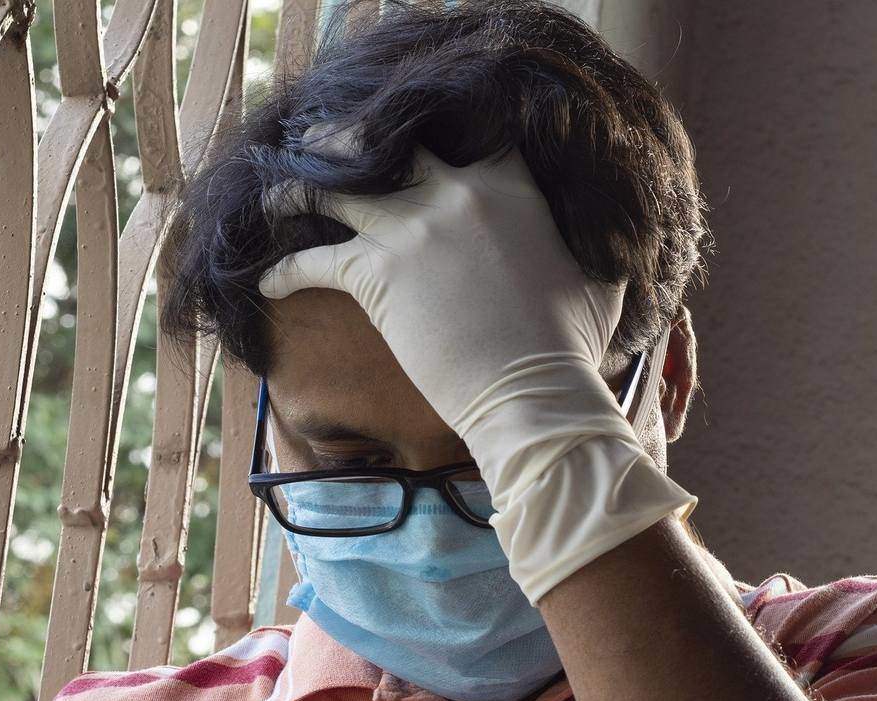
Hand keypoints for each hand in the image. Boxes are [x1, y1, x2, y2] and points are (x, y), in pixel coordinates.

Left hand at [259, 133, 695, 601]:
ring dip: (299, 192)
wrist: (534, 394)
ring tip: (277, 197)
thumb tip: (612, 233)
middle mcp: (457, 192)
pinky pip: (312, 261)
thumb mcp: (599, 274)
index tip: (414, 140)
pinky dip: (283, 272)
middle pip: (390, 145)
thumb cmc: (572, 345)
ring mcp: (412, 229)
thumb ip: (587, 236)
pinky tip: (264, 283)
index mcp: (512, 184)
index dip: (436, 131)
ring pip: (335, 190)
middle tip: (332, 149)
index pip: (467, 130)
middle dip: (356, 143)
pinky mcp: (375, 274)